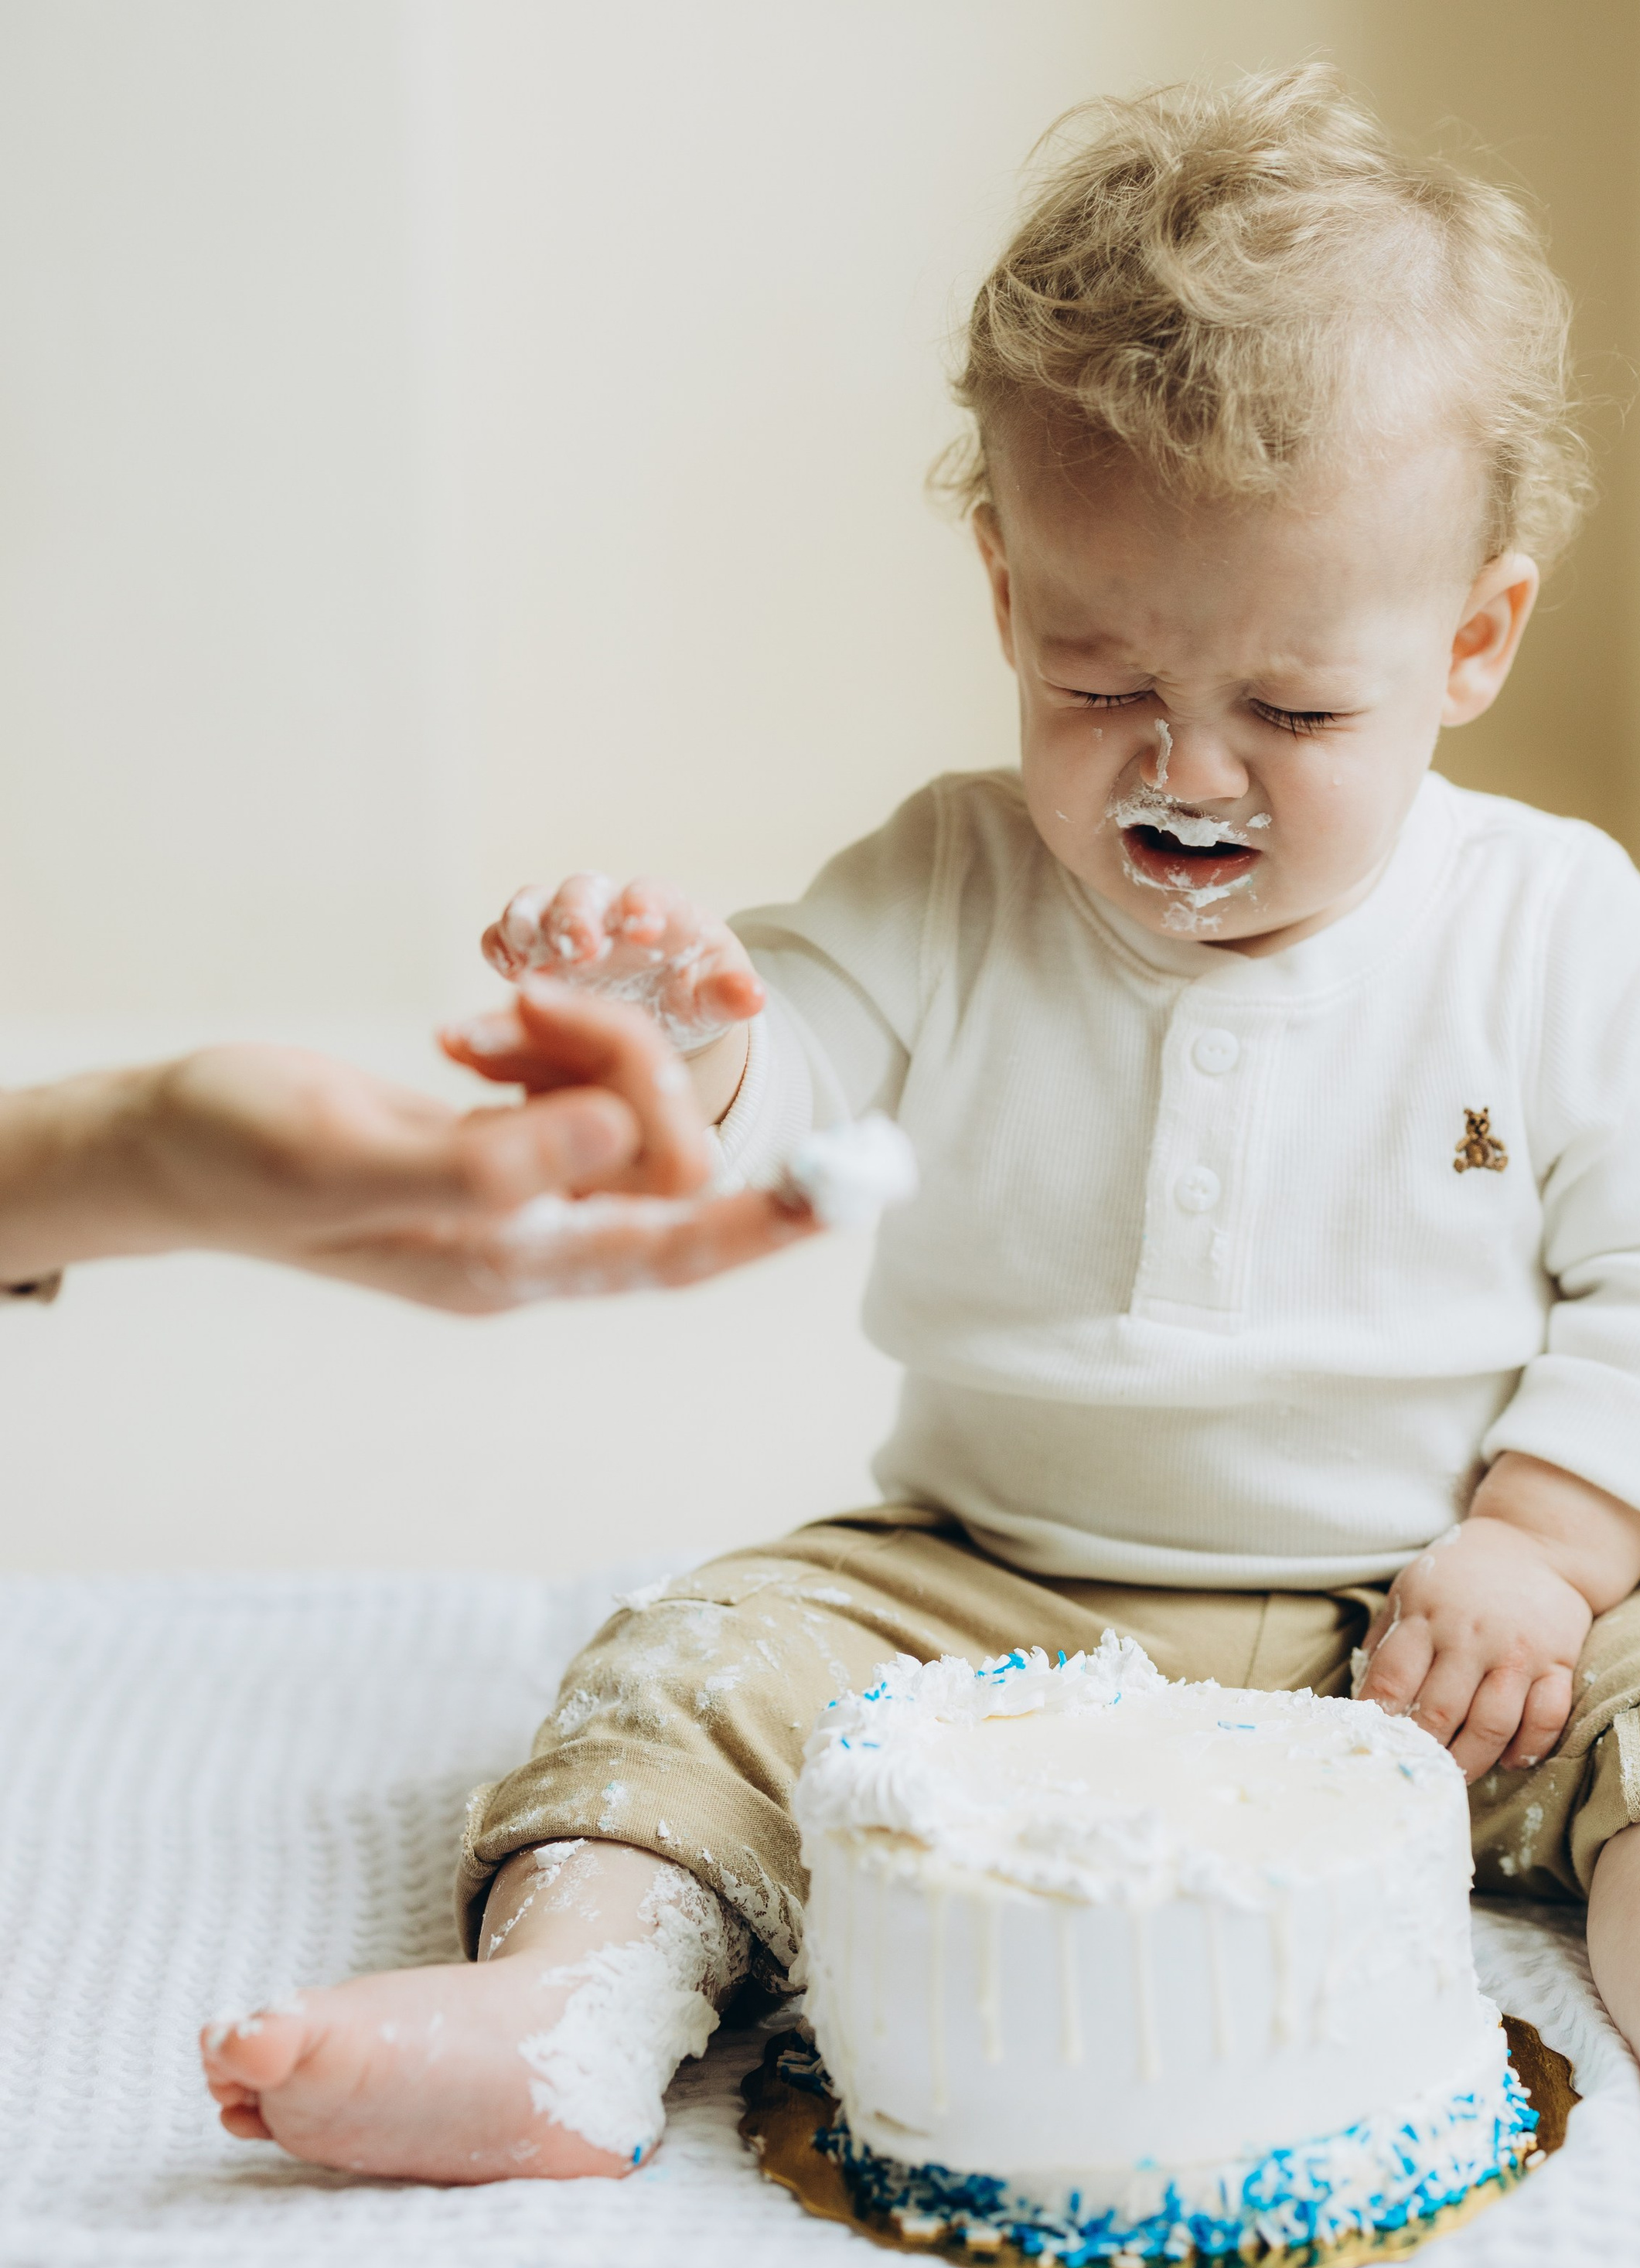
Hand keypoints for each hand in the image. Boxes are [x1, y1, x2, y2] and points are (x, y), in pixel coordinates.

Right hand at [0, 981, 816, 1312]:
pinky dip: (546, 1044)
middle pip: (660, 1156)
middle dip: (623, 1061)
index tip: (844, 1185)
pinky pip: (577, 1090)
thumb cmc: (239, 1154)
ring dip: (579, 1044)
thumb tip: (630, 1138)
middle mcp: (532, 1242)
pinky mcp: (497, 1150)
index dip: (767, 1221)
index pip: (676, 1251)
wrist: (165, 1143)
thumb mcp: (352, 1157)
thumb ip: (491, 1162)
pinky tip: (470, 1033)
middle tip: (525, 1005)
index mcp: (508, 1262)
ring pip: (624, 1113)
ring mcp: (518, 1198)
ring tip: (477, 1024)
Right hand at [482, 872, 763, 1056]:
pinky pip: (504, 936)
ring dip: (528, 922)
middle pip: (584, 891)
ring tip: (527, 952)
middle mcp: (606, 908)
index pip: (651, 893)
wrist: (651, 1015)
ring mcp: (562, 926)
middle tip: (581, 947)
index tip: (645, 927)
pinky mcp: (530, 953)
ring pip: (536, 905)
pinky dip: (499, 944)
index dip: (645, 904)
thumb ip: (729, 994)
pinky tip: (505, 968)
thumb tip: (753, 996)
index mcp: (660, 910)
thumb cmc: (690, 995)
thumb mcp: (715, 999)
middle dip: (578, 914)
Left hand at [1359, 1517, 1592, 1781]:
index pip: (1392, 1679)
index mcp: (1426, 1615)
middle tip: (1414, 1771)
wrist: (1534, 1542)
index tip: (1373, 1744)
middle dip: (1423, 1751)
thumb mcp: (1412, 1591)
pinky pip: (1546, 1717)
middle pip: (1440, 1712)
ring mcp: (1517, 1652)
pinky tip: (1510, 1760)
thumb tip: (1361, 1701)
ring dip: (1471, 1760)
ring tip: (1455, 1775)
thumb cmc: (1460, 1576)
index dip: (1379, 1719)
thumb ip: (1386, 1641)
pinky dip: (1528, 1748)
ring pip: (1493, 1725)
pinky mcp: (1558, 1662)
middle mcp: (1471, 1636)